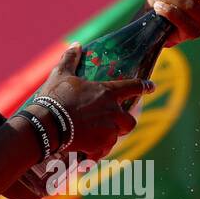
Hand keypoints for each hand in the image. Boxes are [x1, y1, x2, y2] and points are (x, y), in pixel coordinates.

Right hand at [36, 44, 150, 159]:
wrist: (47, 124)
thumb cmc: (55, 97)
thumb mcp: (61, 74)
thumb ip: (70, 59)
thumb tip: (76, 44)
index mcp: (107, 92)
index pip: (133, 87)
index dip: (144, 86)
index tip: (151, 87)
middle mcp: (113, 112)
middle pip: (130, 121)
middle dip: (125, 122)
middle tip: (113, 123)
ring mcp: (108, 131)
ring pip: (117, 137)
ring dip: (109, 137)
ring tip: (95, 138)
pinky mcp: (100, 146)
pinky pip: (103, 151)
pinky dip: (97, 152)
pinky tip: (88, 154)